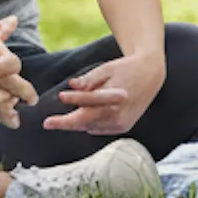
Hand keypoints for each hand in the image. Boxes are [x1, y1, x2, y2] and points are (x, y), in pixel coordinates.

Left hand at [42, 50, 164, 135]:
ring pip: (91, 126)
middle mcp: (119, 113)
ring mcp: (121, 123)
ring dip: (77, 121)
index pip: (90, 101)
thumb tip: (71, 85)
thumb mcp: (107, 68)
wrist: (150, 75)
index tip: (59, 97)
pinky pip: (99, 128)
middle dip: (66, 122)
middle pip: (87, 120)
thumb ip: (89, 79)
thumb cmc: (126, 69)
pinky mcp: (122, 128)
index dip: (74, 99)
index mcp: (115, 96)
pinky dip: (90, 123)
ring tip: (63, 118)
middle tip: (47, 123)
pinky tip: (86, 115)